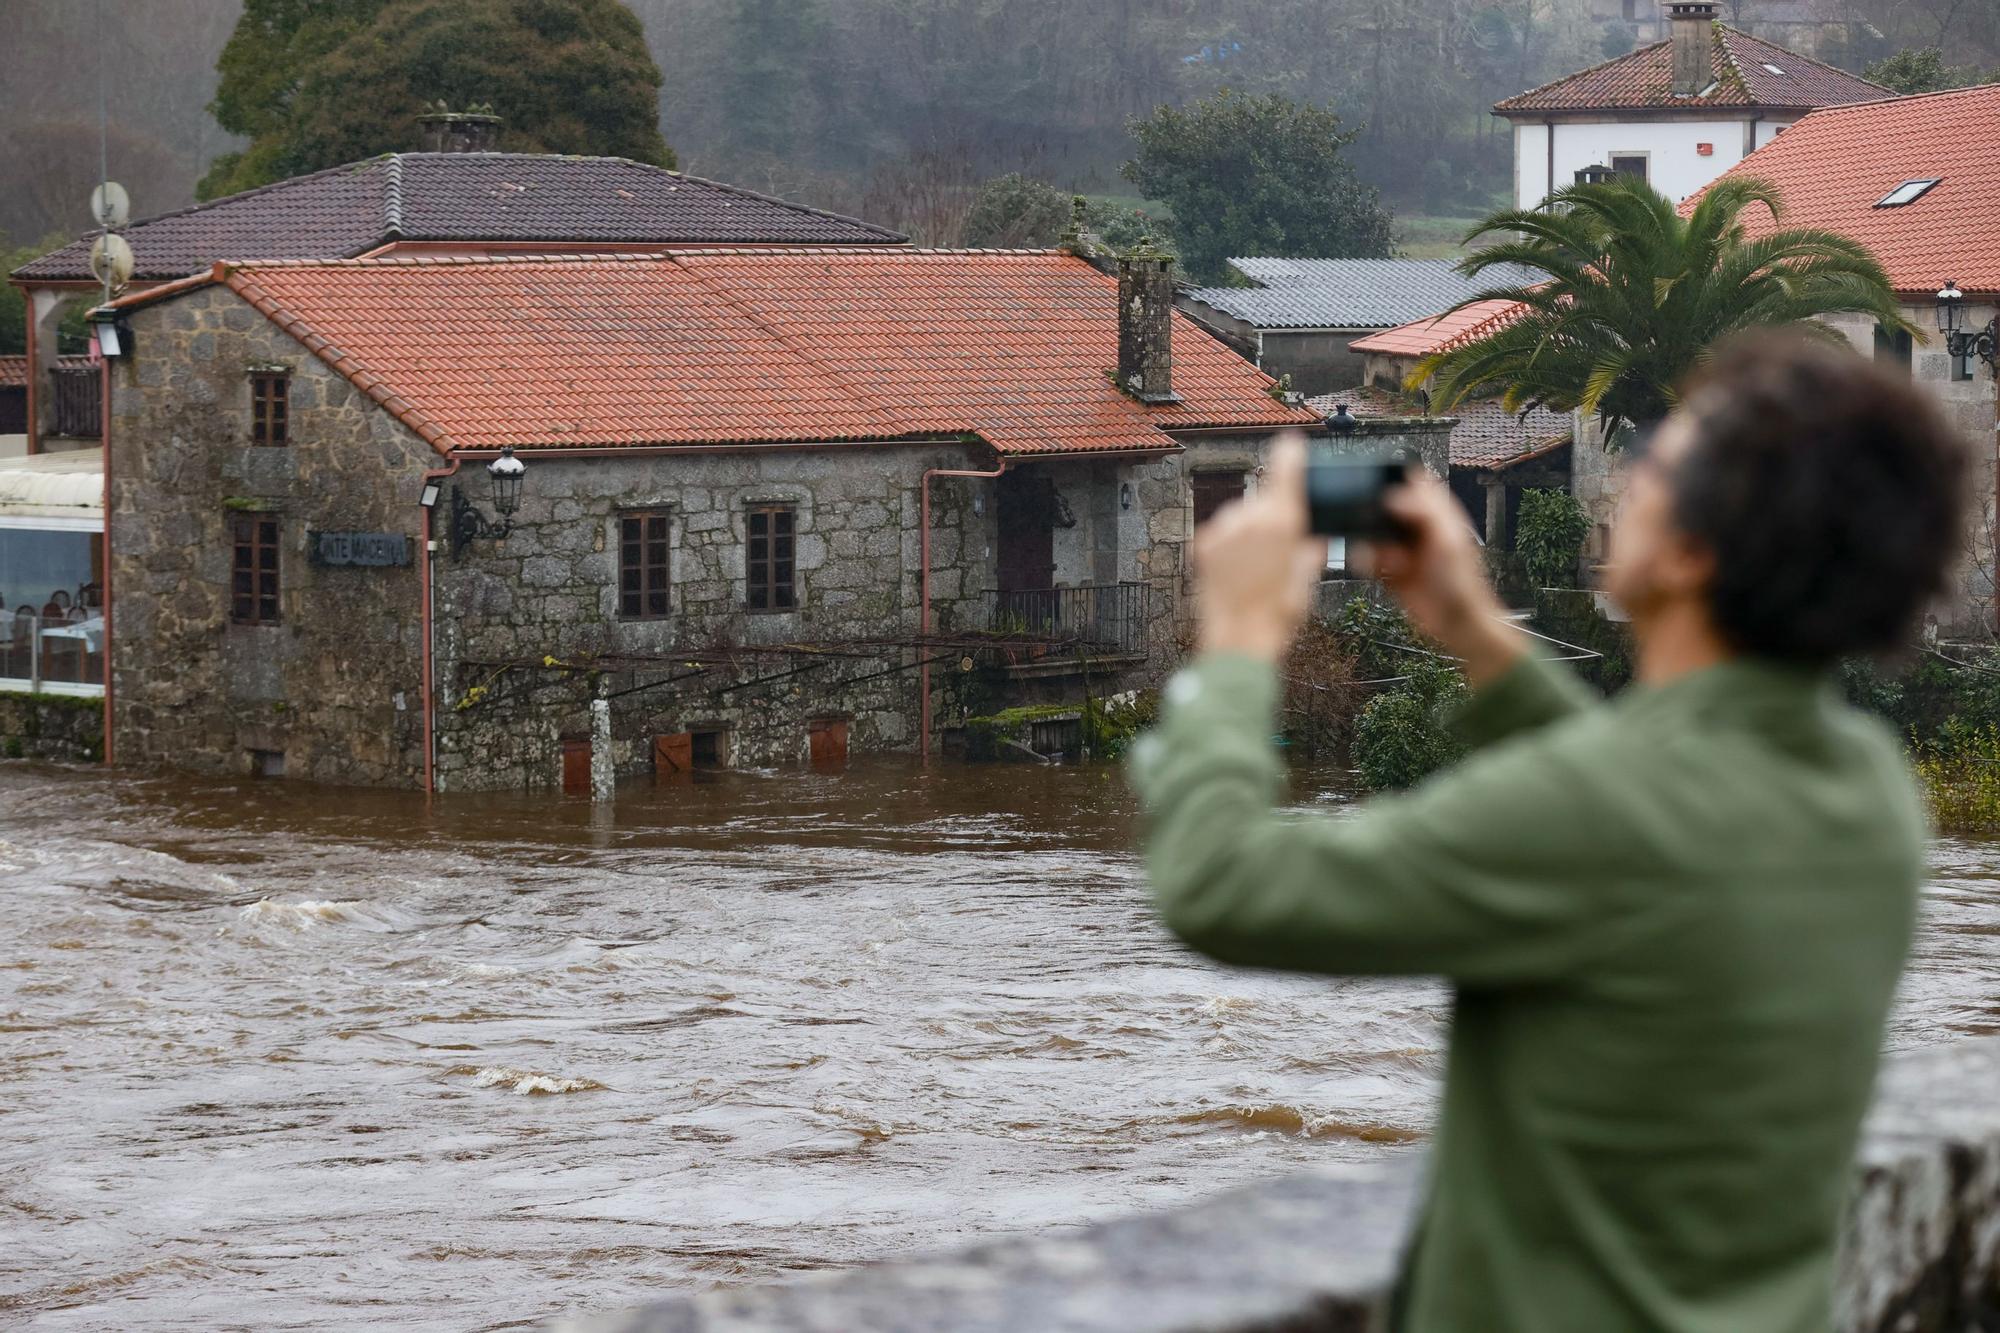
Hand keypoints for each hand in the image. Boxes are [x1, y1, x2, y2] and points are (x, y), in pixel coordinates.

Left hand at [1192, 433, 1326, 662]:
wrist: (1238, 639)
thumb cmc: (1278, 613)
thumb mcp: (1308, 580)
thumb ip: (1312, 549)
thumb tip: (1314, 536)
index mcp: (1282, 520)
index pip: (1286, 470)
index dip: (1290, 454)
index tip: (1291, 444)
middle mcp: (1250, 517)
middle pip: (1264, 499)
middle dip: (1273, 515)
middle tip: (1280, 550)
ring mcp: (1224, 529)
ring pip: (1242, 515)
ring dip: (1250, 530)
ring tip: (1257, 567)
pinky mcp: (1204, 543)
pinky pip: (1223, 532)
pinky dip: (1231, 542)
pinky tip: (1237, 569)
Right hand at [1363, 471, 1524, 686]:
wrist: (1455, 622)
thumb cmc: (1461, 582)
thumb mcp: (1447, 541)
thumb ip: (1424, 512)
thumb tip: (1392, 495)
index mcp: (1437, 512)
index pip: (1412, 482)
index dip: (1396, 482)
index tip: (1383, 494)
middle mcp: (1417, 526)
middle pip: (1384, 505)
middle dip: (1375, 515)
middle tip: (1378, 528)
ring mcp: (1401, 547)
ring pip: (1371, 531)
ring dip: (1371, 543)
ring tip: (1388, 559)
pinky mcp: (1389, 569)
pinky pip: (1367, 557)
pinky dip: (1367, 562)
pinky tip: (1380, 570)